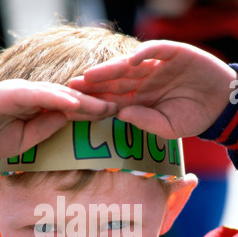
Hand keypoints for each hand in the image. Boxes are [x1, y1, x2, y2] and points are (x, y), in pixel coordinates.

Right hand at [0, 79, 116, 157]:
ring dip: (85, 100)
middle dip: (97, 102)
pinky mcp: (12, 93)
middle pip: (72, 96)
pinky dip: (58, 100)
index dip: (94, 109)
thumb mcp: (29, 139)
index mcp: (41, 105)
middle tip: (122, 106)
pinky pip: (40, 96)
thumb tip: (70, 119)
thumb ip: (48, 127)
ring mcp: (24, 91)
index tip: (115, 115)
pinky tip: (77, 104)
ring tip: (107, 106)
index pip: (72, 105)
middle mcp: (36, 94)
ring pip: (60, 93)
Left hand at [69, 40, 236, 138]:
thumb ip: (145, 121)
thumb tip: (120, 115)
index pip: (113, 100)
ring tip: (91, 74)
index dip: (96, 102)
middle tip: (73, 86)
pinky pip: (157, 50)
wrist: (220, 105)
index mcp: (139, 100)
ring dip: (110, 69)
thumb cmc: (192, 118)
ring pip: (129, 65)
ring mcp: (156, 66)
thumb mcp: (167, 127)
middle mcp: (143, 81)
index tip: (77, 107)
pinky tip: (131, 60)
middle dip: (95, 84)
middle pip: (115, 81)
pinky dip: (145, 53)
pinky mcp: (174, 53)